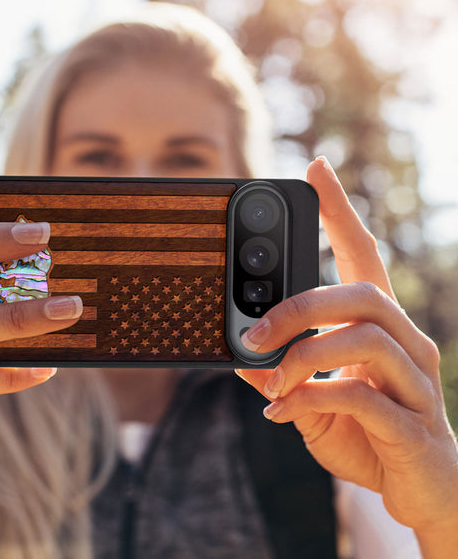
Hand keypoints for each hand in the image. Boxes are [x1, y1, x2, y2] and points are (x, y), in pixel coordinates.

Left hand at [236, 157, 457, 548]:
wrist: (422, 494)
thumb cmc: (367, 435)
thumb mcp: (311, 399)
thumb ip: (281, 375)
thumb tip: (239, 355)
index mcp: (380, 327)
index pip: (363, 254)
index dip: (340, 211)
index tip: (316, 168)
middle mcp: (407, 343)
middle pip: (361, 293)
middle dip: (299, 306)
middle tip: (253, 332)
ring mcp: (417, 382)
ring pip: (364, 338)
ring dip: (303, 356)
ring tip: (270, 381)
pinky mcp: (414, 425)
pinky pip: (362, 396)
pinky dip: (311, 398)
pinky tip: (282, 413)